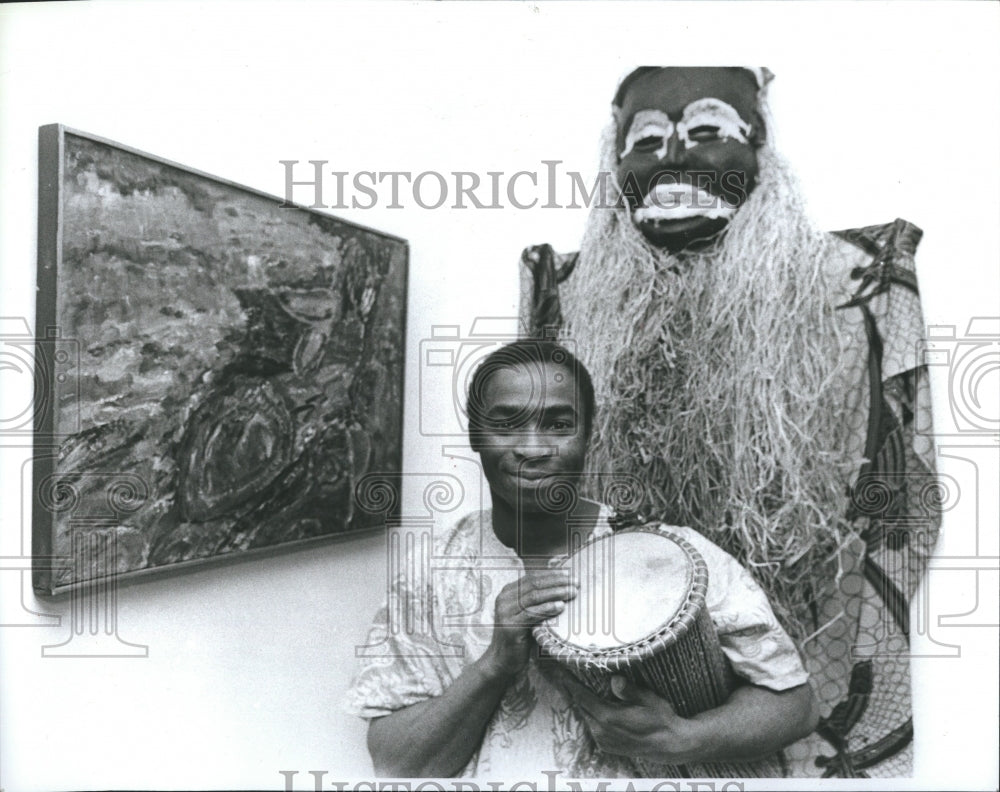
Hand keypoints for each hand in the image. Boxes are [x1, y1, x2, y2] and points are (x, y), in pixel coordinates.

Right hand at [479, 570, 577, 680]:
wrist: (502, 661)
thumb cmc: (521, 637)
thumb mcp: (529, 614)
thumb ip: (539, 600)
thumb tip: (563, 583)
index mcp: (508, 592)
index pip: (532, 577)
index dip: (552, 574)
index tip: (570, 574)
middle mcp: (504, 598)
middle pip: (534, 584)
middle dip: (557, 581)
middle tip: (576, 583)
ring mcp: (505, 612)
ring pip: (534, 596)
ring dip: (556, 592)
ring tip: (573, 592)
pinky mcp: (510, 626)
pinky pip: (531, 613)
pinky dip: (547, 608)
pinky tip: (561, 606)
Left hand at [552, 669, 705, 763]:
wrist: (669, 745)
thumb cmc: (660, 718)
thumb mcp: (648, 699)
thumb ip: (629, 689)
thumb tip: (614, 679)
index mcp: (608, 718)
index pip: (581, 696)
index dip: (568, 682)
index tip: (556, 669)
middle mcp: (601, 731)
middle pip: (579, 705)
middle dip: (570, 689)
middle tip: (559, 671)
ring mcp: (602, 740)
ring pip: (584, 715)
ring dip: (579, 700)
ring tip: (571, 683)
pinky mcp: (606, 745)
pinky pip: (591, 724)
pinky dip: (588, 712)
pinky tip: (589, 701)